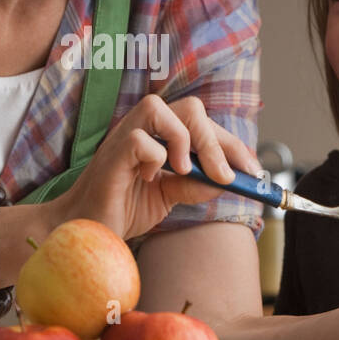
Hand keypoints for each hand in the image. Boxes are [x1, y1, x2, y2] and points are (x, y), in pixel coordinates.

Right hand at [52, 94, 261, 240]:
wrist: (87, 231)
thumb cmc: (123, 208)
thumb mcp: (170, 196)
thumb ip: (196, 184)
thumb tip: (227, 178)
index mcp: (159, 135)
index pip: (202, 124)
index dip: (231, 143)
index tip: (251, 170)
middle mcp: (142, 129)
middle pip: (189, 108)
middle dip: (215, 140)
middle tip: (225, 175)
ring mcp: (123, 138)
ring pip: (160, 108)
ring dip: (185, 140)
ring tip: (186, 172)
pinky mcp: (110, 155)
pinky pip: (139, 139)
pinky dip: (155, 157)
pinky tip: (150, 178)